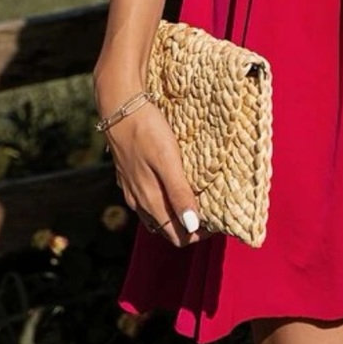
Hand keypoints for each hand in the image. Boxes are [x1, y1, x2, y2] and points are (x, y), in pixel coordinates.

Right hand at [97, 82, 212, 247]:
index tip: (221, 220)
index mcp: (150, 201)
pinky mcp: (132, 176)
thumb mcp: (167, 161)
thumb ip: (178, 193)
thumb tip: (192, 226)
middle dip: (193, 227)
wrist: (121, 107)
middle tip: (217, 212)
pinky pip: (152, 199)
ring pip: (159, 216)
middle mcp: (140, 201)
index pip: (178, 236)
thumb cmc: (146, 131)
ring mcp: (134, 189)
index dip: (200, 234)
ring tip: (203, 200)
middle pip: (169, 229)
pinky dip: (168, 202)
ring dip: (180, 215)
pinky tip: (180, 186)